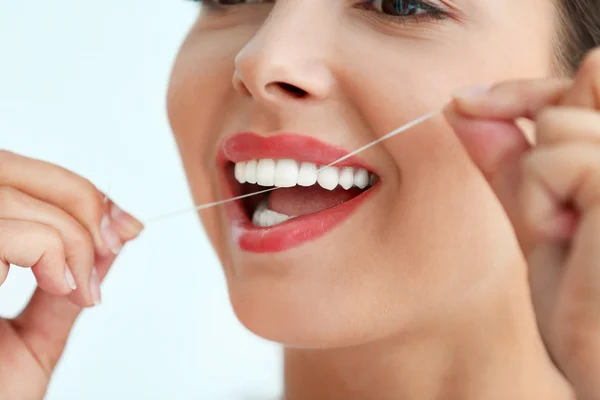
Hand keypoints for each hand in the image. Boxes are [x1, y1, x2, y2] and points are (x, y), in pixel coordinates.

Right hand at [0, 151, 142, 399]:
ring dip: (65, 235)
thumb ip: (65, 286)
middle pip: (7, 169)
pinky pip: (1, 233)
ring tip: (78, 285)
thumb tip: (112, 239)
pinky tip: (59, 285)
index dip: (78, 190)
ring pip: (6, 197)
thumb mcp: (35, 338)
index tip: (126, 226)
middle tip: (115, 242)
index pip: (13, 175)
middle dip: (78, 201)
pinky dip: (44, 248)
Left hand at [445, 47, 599, 398]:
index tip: (465, 102)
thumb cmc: (585, 305)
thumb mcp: (542, 219)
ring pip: (559, 127)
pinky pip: (554, 159)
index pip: (589, 83)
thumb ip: (512, 163)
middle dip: (538, 150)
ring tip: (573, 236)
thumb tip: (463, 107)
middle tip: (557, 218)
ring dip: (540, 186)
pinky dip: (541, 201)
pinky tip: (572, 240)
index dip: (524, 90)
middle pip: (577, 92)